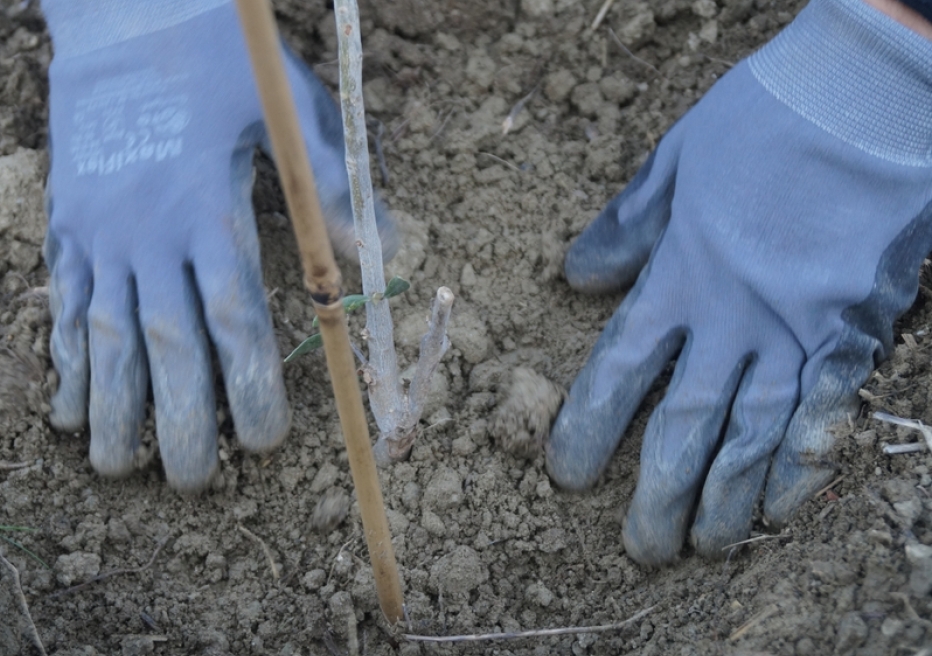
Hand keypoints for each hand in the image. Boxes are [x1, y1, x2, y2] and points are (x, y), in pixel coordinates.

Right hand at [40, 1, 397, 490]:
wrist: (124, 11)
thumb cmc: (218, 57)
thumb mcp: (283, 107)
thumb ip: (327, 184)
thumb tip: (378, 249)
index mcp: (209, 208)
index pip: (233, 320)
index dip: (249, 387)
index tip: (266, 442)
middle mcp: (148, 230)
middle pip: (163, 346)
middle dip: (178, 421)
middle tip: (193, 484)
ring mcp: (98, 229)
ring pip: (101, 334)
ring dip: (108, 408)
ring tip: (117, 469)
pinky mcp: (64, 222)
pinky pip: (60, 299)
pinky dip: (63, 356)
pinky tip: (65, 407)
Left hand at [547, 0, 931, 563]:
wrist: (873, 98)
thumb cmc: (767, 121)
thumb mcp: (675, 162)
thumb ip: (626, 228)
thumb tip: (577, 277)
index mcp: (680, 276)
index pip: (618, 372)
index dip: (588, 430)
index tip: (567, 475)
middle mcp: (733, 319)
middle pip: (684, 427)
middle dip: (657, 495)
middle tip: (640, 548)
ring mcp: (799, 332)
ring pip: (754, 439)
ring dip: (725, 501)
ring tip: (703, 546)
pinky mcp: (856, 333)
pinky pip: (825, 417)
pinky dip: (801, 469)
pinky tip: (781, 510)